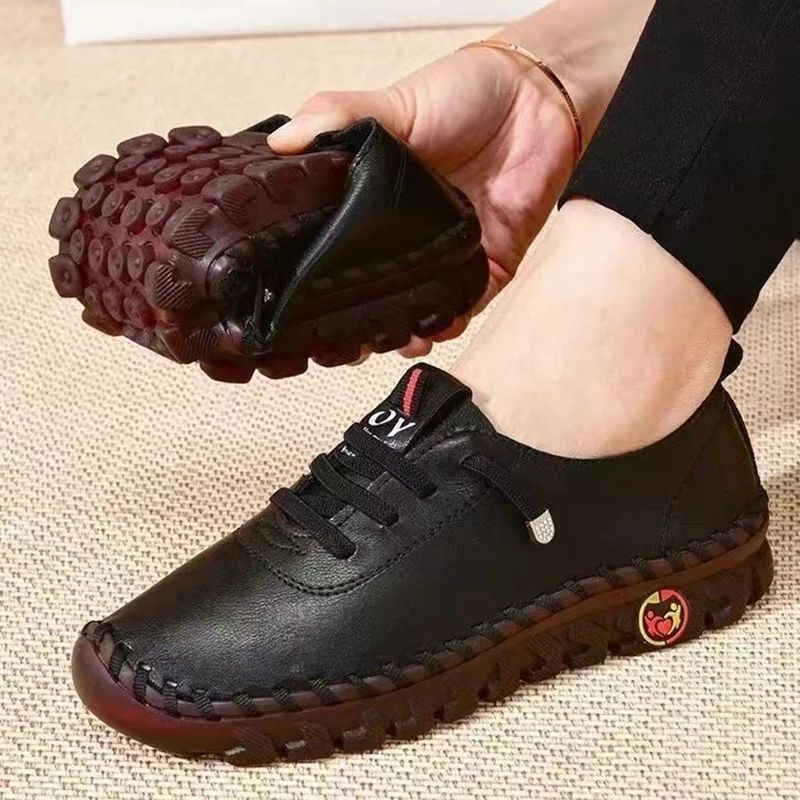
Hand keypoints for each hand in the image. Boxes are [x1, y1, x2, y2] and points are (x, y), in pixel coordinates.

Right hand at [268, 46, 576, 356]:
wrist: (536, 96)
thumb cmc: (463, 94)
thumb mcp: (391, 104)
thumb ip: (338, 118)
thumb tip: (280, 142)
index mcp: (378, 204)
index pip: (341, 253)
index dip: (321, 283)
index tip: (300, 308)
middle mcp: (410, 236)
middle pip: (378, 292)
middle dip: (362, 322)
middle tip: (346, 341)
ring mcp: (449, 252)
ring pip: (421, 308)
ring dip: (406, 329)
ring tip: (390, 340)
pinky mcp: (490, 261)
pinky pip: (469, 302)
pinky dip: (453, 320)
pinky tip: (436, 327)